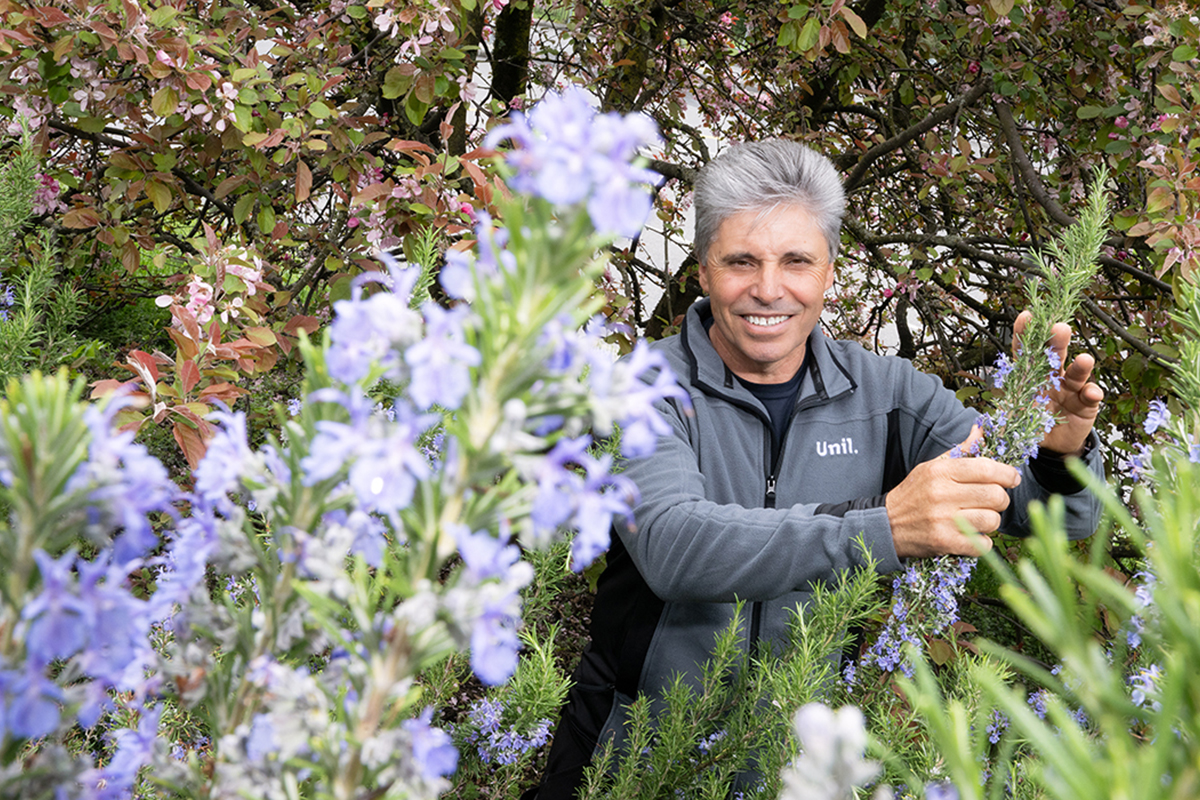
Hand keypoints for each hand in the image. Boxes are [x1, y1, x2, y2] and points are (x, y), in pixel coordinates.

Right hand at [886, 427, 1017, 557]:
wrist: (886, 525)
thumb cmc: (914, 493)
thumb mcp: (932, 466)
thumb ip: (961, 450)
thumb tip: (980, 429)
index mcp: (940, 471)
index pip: (986, 469)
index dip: (1007, 474)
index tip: (1012, 479)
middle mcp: (942, 494)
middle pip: (995, 496)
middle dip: (1000, 499)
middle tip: (992, 501)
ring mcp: (943, 520)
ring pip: (992, 520)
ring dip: (991, 521)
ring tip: (979, 518)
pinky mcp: (945, 542)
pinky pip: (983, 544)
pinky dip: (982, 542)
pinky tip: (971, 535)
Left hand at [1014, 312, 1103, 456]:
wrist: (1051, 445)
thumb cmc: (1030, 423)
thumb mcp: (1014, 417)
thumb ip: (1001, 416)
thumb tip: (982, 424)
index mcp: (1029, 376)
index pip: (1025, 352)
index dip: (1025, 335)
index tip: (1026, 316)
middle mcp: (1051, 377)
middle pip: (1054, 356)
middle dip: (1057, 342)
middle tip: (1060, 328)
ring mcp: (1070, 389)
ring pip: (1076, 373)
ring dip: (1081, 365)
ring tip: (1084, 360)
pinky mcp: (1086, 405)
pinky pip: (1090, 397)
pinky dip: (1092, 394)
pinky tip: (1090, 393)